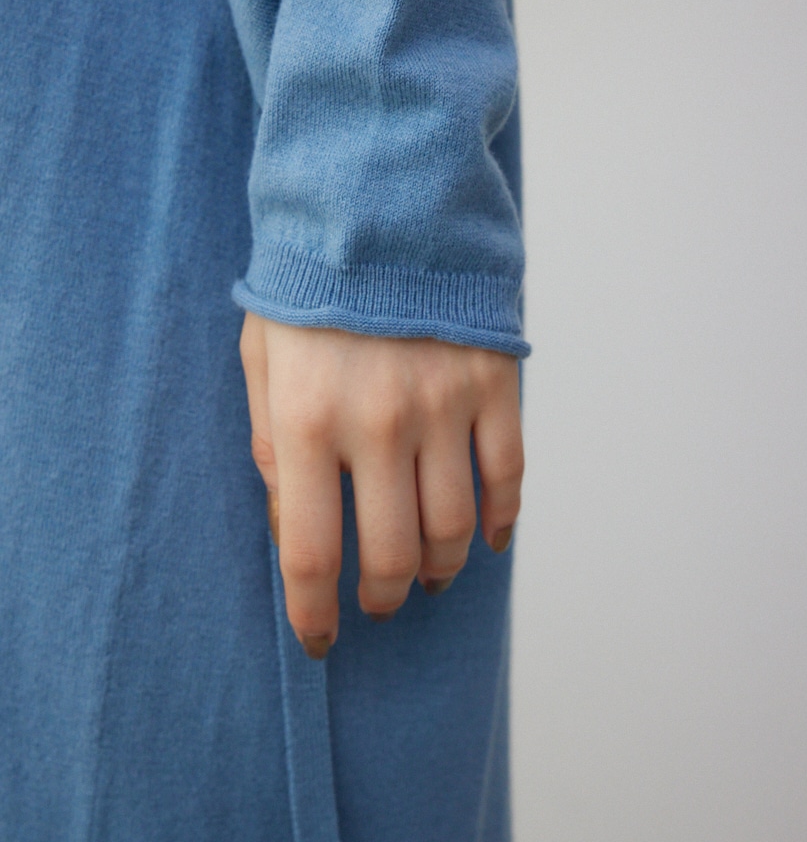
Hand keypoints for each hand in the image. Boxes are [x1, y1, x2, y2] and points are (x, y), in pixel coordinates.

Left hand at [239, 312, 522, 657]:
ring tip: (429, 576)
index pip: (312, 552)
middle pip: (391, 555)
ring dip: (441, 570)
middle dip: (382, 597)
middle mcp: (378, 423)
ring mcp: (444, 405)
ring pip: (454, 529)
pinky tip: (486, 538)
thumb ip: (270, 446)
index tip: (320, 640)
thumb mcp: (261, 359)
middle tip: (379, 603)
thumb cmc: (308, 287)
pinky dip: (501, 521)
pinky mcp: (493, 384)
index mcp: (306, 420)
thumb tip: (293, 531)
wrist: (381, 200)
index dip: (315, 612)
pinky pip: (508, 475)